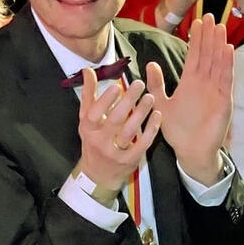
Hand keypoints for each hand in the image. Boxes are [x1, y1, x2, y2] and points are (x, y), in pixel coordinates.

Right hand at [77, 68, 160, 196]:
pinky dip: (151, 128)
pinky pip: (143, 143)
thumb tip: (88, 70)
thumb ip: (88, 94)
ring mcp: (115, 152)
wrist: (98, 174)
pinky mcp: (130, 160)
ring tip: (150, 97)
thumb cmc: (93, 140)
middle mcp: (100, 141)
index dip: (105, 100)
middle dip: (128, 101)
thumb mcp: (86, 119)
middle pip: (114, 119)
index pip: (94, 113)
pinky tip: (157, 115)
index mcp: (88, 129)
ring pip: (130, 130)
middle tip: (139, 84)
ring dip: (141, 112)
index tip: (117, 86)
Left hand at [145, 16, 233, 183]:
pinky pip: (226, 79)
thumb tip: (150, 64)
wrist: (190, 151)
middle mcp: (204, 83)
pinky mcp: (223, 100)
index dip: (196, 39)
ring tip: (219, 28)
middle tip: (209, 16)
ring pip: (218, 63)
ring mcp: (215, 90)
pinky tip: (227, 50)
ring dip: (218, 45)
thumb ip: (157, 85)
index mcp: (190, 82)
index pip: (194, 55)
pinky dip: (227, 65)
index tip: (197, 22)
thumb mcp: (161, 104)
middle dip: (209, 36)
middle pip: (208, 54)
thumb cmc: (177, 130)